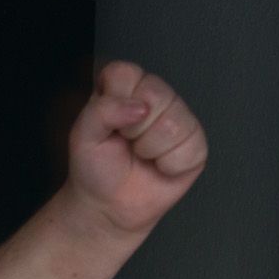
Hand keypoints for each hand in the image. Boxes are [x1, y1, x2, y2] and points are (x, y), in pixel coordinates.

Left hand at [64, 60, 207, 236]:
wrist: (109, 205)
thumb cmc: (96, 168)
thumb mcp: (82, 136)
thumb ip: (102, 111)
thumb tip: (140, 107)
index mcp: (125, 88)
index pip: (126, 73)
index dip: (116, 101)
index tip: (109, 125)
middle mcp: (154, 97)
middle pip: (156, 93)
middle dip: (134, 128)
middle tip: (126, 142)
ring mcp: (178, 118)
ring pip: (174, 122)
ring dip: (151, 148)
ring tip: (142, 155)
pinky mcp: (195, 143)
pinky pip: (190, 147)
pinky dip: (170, 164)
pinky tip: (160, 167)